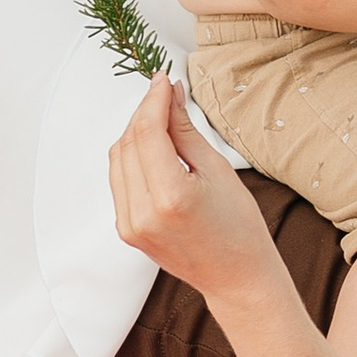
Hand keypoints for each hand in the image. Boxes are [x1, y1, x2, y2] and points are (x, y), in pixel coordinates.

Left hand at [108, 78, 279, 299]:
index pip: (147, 132)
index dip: (152, 100)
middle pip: (128, 143)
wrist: (235, 277)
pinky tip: (153, 147)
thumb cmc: (238, 227)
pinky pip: (119, 180)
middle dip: (143, 113)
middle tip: (165, 94)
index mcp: (169, 197)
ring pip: (118, 159)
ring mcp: (129, 224)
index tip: (163, 79)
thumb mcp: (218, 171)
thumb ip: (185, 131)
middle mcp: (141, 213)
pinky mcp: (125, 229)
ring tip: (161, 118)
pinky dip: (131, 156)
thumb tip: (170, 95)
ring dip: (135, 133)